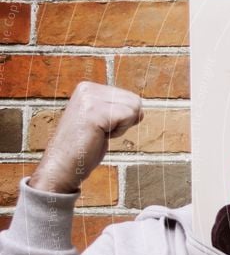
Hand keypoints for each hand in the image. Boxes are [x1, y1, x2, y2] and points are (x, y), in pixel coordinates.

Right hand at [28, 82, 142, 193]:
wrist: (62, 166)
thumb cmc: (83, 148)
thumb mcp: (100, 119)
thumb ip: (115, 108)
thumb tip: (141, 108)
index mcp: (88, 88)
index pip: (130, 96)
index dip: (123, 118)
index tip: (100, 127)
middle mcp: (88, 89)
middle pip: (135, 100)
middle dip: (124, 121)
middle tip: (100, 132)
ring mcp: (90, 99)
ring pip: (134, 108)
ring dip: (121, 127)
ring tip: (99, 133)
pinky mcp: (95, 112)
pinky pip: (128, 116)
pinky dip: (119, 132)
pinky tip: (99, 136)